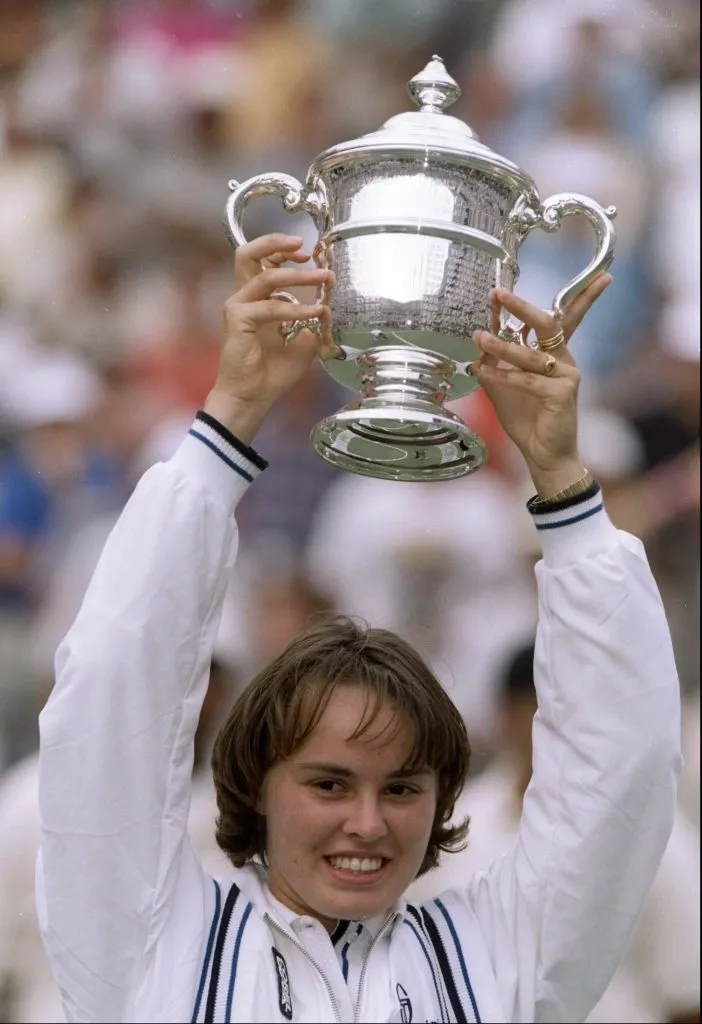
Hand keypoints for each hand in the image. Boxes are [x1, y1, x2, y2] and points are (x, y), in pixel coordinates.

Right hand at [204, 234, 335, 442]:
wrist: (253, 397)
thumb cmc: (272, 373)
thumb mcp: (303, 343)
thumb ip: (313, 322)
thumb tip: (329, 307)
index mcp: (255, 299)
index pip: (262, 260)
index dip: (284, 250)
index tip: (309, 254)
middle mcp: (243, 298)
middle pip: (249, 253)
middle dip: (277, 244)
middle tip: (306, 249)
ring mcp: (237, 307)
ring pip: (265, 276)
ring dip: (298, 275)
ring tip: (323, 277)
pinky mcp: (237, 320)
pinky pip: (270, 307)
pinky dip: (295, 308)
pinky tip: (314, 313)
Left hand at [470, 274, 611, 495]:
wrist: (545, 454)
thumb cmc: (529, 421)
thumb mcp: (504, 387)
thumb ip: (494, 366)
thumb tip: (476, 345)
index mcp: (554, 355)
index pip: (559, 318)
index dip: (541, 299)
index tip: (510, 287)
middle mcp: (564, 361)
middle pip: (547, 324)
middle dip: (521, 307)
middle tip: (498, 293)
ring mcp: (566, 376)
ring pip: (531, 353)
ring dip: (502, 345)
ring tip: (478, 337)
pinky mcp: (561, 394)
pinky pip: (527, 380)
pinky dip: (503, 375)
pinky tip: (484, 371)